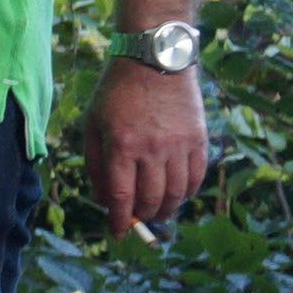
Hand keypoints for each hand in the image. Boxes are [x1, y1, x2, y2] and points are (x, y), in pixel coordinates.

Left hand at [85, 56, 207, 236]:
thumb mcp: (93, 123)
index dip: (119, 221)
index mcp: (121, 145)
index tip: (117, 233)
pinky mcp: (199, 138)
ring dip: (166, 210)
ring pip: (176, 194)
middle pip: (151, 199)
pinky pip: (196, 177)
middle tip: (137, 219)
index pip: (121, 197)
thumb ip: (95, 163)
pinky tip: (178, 194)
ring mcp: (179, 144)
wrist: (154, 59)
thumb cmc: (117, 92)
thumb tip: (103, 199)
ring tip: (158, 212)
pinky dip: (187, 193)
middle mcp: (152, 148)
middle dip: (142, 216)